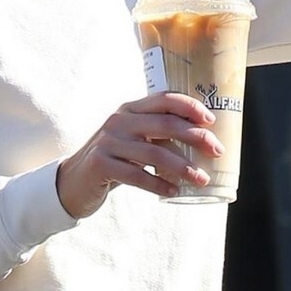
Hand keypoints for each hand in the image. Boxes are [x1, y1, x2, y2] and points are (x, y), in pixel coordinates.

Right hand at [56, 91, 222, 218]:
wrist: (73, 181)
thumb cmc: (112, 160)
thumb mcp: (131, 139)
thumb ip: (155, 133)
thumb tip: (199, 140)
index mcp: (130, 110)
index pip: (164, 99)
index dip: (190, 106)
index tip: (211, 120)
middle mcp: (119, 121)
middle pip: (165, 124)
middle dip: (196, 137)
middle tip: (217, 151)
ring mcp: (108, 142)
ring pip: (155, 152)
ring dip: (183, 167)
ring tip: (201, 179)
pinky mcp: (101, 164)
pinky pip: (137, 175)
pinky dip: (159, 184)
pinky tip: (173, 191)